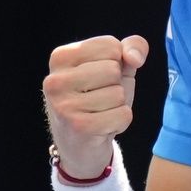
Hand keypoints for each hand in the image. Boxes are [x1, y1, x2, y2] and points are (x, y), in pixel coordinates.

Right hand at [42, 35, 148, 177]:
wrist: (81, 144)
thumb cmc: (98, 98)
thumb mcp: (116, 67)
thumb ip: (131, 47)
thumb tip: (135, 57)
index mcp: (60, 57)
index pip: (110, 45)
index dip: (117, 63)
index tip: (99, 78)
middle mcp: (55, 80)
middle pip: (113, 69)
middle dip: (116, 85)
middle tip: (99, 98)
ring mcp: (64, 104)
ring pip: (118, 94)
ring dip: (118, 105)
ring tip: (100, 112)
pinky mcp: (79, 126)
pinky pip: (122, 115)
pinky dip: (121, 121)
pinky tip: (104, 126)